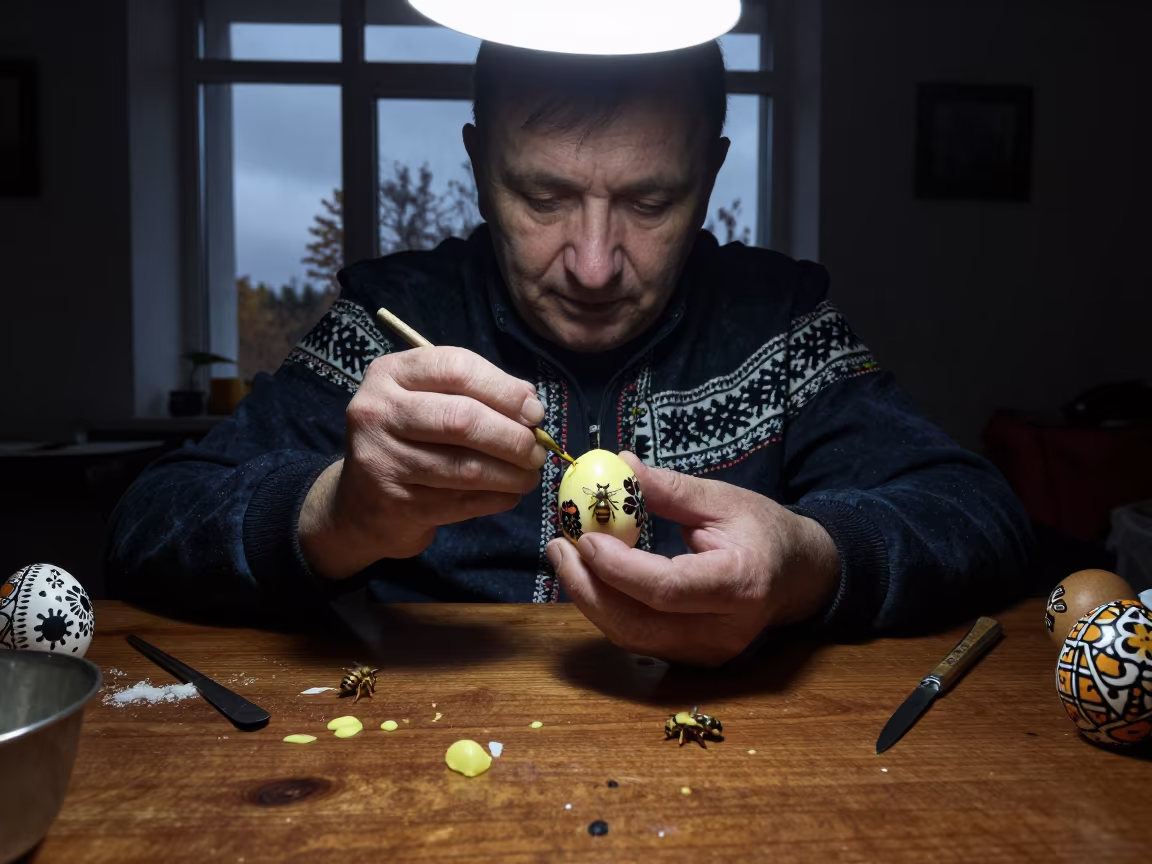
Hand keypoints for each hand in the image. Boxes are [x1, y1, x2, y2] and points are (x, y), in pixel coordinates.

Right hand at [300, 346, 546, 578]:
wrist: (360, 503)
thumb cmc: (407, 439)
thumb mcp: (428, 401)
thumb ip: (474, 392)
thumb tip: (529, 399)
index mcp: (390, 374)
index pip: (456, 369)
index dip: (505, 390)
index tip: (534, 412)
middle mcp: (379, 412)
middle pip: (463, 419)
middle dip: (512, 437)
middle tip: (537, 450)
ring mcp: (383, 460)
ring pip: (465, 467)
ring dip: (510, 473)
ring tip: (529, 475)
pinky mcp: (396, 504)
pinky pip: (461, 502)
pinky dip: (495, 499)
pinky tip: (509, 495)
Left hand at [546, 452, 840, 664]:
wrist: (798, 576)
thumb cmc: (763, 531)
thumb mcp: (723, 499)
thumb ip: (669, 489)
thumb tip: (618, 464)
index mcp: (739, 583)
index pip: (667, 588)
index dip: (619, 568)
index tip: (584, 537)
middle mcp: (724, 630)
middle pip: (639, 625)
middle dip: (588, 588)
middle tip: (558, 547)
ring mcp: (708, 652)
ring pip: (632, 638)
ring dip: (590, 599)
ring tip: (565, 557)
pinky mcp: (693, 659)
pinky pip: (639, 638)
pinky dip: (608, 608)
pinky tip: (591, 577)